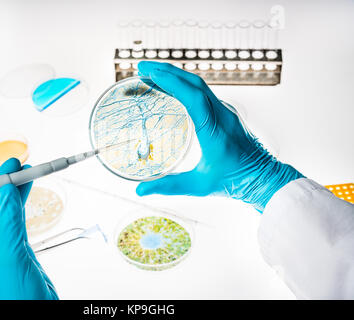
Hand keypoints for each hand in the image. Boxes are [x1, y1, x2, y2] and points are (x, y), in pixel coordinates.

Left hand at [0, 158, 57, 299]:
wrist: (40, 311)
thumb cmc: (16, 298)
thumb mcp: (9, 257)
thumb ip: (9, 223)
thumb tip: (5, 193)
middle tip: (11, 165)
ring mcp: (0, 244)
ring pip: (4, 210)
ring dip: (13, 191)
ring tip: (24, 171)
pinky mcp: (17, 244)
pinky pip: (18, 217)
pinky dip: (23, 202)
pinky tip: (28, 188)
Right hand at [136, 61, 302, 211]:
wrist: (264, 178)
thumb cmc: (234, 182)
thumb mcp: (199, 186)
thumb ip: (168, 187)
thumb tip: (139, 191)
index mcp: (215, 131)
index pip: (193, 97)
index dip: (171, 82)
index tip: (151, 73)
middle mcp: (223, 116)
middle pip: (194, 83)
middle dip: (167, 71)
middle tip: (143, 66)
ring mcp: (226, 112)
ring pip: (200, 85)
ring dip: (176, 75)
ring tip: (152, 73)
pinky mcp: (226, 114)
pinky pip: (204, 92)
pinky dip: (184, 85)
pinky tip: (172, 88)